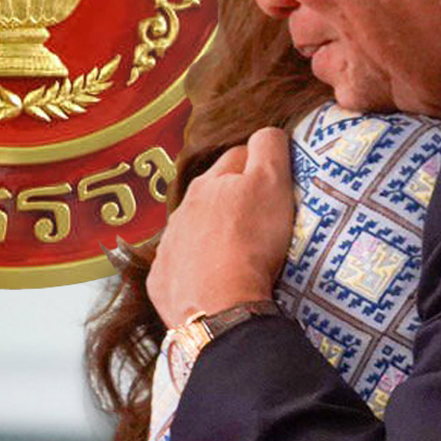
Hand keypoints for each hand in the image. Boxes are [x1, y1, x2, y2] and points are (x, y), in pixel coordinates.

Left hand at [148, 127, 294, 330]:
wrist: (219, 308)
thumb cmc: (251, 242)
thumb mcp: (272, 185)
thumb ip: (269, 149)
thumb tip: (266, 132)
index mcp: (211, 183)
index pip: (239, 156)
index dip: (261, 164)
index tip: (277, 184)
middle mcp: (183, 208)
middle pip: (212, 191)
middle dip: (233, 196)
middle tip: (260, 219)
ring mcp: (169, 244)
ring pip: (194, 227)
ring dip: (213, 232)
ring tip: (238, 253)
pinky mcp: (162, 278)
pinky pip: (180, 264)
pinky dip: (196, 267)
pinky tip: (214, 280)